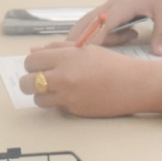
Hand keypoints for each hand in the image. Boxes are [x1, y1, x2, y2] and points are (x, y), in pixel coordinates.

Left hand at [20, 39, 161, 116]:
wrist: (133, 85)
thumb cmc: (110, 63)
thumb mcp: (84, 49)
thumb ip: (57, 49)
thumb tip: (33, 52)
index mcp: (66, 57)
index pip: (31, 61)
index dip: (31, 64)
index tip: (37, 66)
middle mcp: (63, 77)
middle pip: (28, 82)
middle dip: (29, 81)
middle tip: (38, 79)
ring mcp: (68, 96)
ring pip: (37, 98)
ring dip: (41, 94)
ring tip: (53, 89)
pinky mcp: (74, 110)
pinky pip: (56, 106)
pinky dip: (58, 102)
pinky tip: (70, 96)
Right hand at [68, 0, 161, 54]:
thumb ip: (161, 34)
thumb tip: (158, 54)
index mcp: (123, 6)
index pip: (103, 25)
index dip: (92, 40)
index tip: (82, 55)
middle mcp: (111, 6)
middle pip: (88, 23)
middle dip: (75, 37)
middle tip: (62, 54)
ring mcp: (109, 7)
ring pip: (90, 23)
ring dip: (89, 37)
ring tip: (108, 45)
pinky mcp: (111, 10)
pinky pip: (96, 22)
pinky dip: (92, 32)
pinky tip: (102, 43)